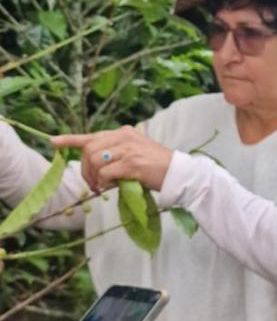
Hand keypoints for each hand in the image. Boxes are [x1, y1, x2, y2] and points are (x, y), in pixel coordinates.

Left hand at [52, 126, 172, 191]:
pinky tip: (110, 187)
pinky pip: (105, 173)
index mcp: (124, 133)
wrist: (178, 173)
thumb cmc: (157, 166)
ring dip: (93, 178)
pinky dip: (103, 182)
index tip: (54, 142)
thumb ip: (116, 152)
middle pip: (89, 150)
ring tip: (102, 187)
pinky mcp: (132, 164)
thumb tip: (95, 165)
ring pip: (95, 161)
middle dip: (85, 169)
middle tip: (93, 184)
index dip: (71, 139)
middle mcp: (124, 137)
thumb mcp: (135, 152)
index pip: (93, 135)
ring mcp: (128, 150)